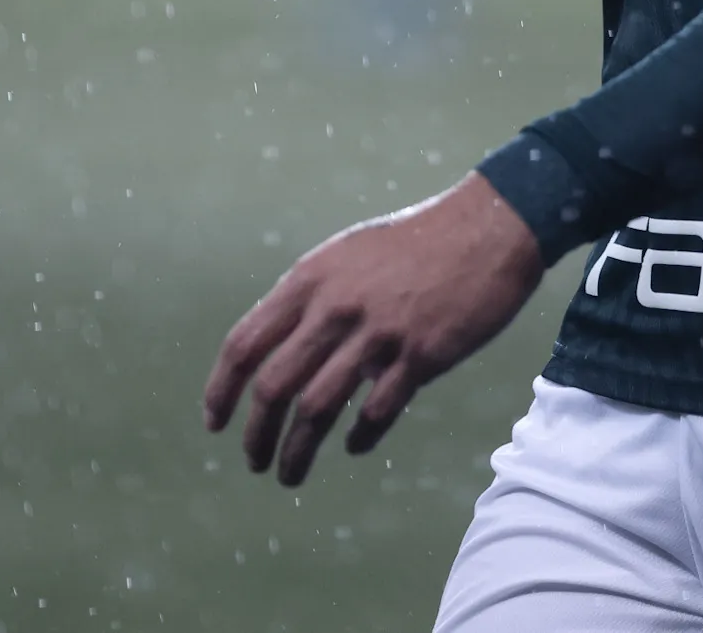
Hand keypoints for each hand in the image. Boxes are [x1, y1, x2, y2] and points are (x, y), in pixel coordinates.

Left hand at [202, 170, 544, 485]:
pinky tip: (354, 447)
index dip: (220, 390)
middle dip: (255, 434)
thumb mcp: (346, 255)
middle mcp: (335, 306)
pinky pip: (376, 413)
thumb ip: (310, 297)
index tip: (214, 422)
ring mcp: (378, 333)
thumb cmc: (415, 242)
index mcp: (310, 279)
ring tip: (288, 474)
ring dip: (296, 452)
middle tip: (254, 460)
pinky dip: (358, 438)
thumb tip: (276, 345)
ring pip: (317, 409)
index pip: (245, 343)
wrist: (487, 228)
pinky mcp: (420, 355)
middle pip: (273, 386)